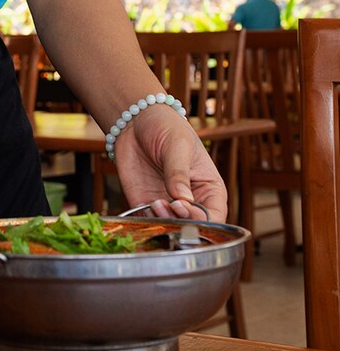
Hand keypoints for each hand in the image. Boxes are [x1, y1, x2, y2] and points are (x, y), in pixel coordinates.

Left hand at [112, 105, 227, 222]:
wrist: (135, 120)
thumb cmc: (166, 127)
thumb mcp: (178, 146)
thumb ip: (179, 173)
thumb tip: (183, 199)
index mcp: (209, 189)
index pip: (215, 217)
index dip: (202, 220)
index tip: (183, 207)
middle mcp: (191, 202)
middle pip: (193, 228)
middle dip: (181, 224)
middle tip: (168, 206)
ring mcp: (168, 204)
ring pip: (170, 229)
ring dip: (163, 223)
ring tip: (155, 203)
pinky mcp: (146, 204)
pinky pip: (149, 222)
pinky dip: (148, 221)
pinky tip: (146, 205)